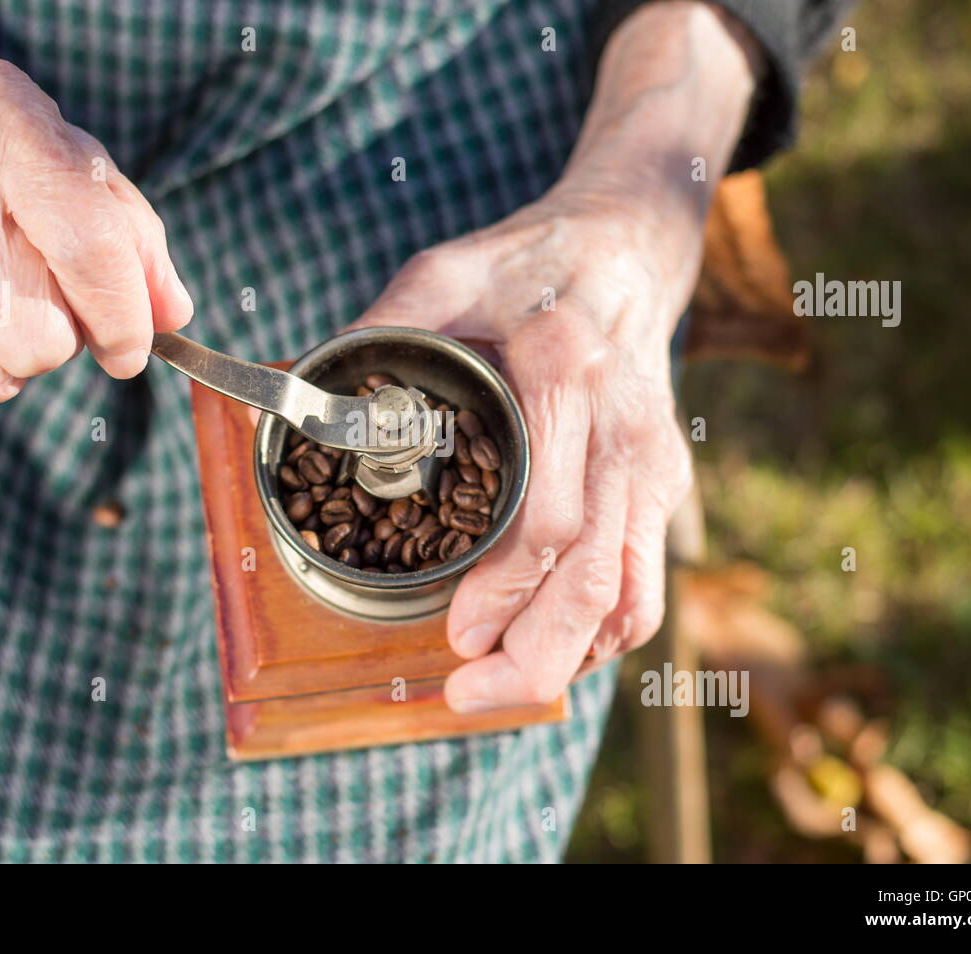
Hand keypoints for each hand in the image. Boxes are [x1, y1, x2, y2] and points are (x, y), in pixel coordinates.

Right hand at [0, 56, 190, 401]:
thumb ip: (134, 240)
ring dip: (12, 353)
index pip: (92, 251)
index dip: (125, 320)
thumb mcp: (67, 162)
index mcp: (8, 128)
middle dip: (63, 338)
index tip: (131, 348)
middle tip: (39, 295)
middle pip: (46, 339)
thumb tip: (170, 317)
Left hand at [349, 1, 759, 710]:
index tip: (453, 636)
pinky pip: (643, 585)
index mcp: (564, 373)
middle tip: (465, 693)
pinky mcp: (663, 485)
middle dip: (533, 657)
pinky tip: (547, 651)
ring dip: (568, 660)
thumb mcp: (444, 274)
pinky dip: (600, 637)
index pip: (548, 515)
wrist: (623, 248)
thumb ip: (381, 329)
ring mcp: (652, 464)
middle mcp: (622, 432)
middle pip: (595, 579)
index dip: (502, 591)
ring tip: (497, 686)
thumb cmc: (526, 265)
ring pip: (630, 597)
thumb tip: (306, 402)